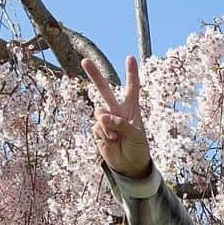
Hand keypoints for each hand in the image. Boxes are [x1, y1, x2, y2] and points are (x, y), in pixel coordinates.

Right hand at [83, 55, 151, 178]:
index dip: (131, 74)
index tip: (130, 58)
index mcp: (131, 109)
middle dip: (94, 76)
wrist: (130, 165)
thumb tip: (103, 117)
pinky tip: (111, 141)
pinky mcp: (98, 130)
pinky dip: (104, 134)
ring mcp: (106, 120)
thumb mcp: (136, 135)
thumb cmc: (138, 148)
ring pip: (99, 112)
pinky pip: (97, 127)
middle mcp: (117, 111)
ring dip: (106, 123)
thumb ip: (121, 123)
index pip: (131, 88)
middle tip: (85, 60)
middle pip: (105, 90)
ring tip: (116, 136)